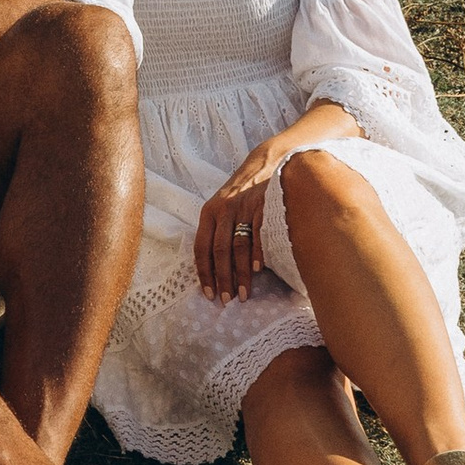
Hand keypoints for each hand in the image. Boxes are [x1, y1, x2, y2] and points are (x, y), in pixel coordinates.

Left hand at [194, 151, 280, 300]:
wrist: (262, 164)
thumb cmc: (240, 194)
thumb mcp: (221, 207)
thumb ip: (217, 232)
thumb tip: (216, 269)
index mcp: (208, 213)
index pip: (201, 248)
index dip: (204, 272)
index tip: (208, 293)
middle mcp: (223, 210)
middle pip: (219, 250)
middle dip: (222, 278)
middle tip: (226, 300)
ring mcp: (243, 207)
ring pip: (238, 245)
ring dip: (240, 273)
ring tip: (243, 293)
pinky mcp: (263, 205)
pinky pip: (259, 233)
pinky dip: (258, 253)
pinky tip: (258, 270)